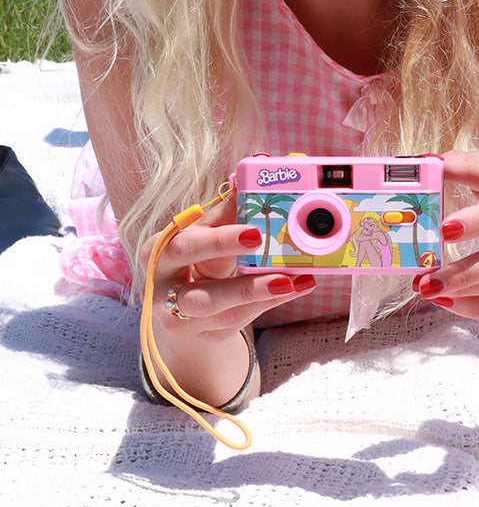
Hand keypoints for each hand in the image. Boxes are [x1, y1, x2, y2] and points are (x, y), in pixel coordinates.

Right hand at [138, 196, 315, 405]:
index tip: (256, 231)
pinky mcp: (202, 334)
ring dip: (258, 294)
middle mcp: (162, 289)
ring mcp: (179, 319)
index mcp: (158, 251)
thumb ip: (225, 210)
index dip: (220, 240)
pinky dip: (266, 303)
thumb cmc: (194, 257)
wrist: (178, 303)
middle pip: (198, 291)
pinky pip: (236, 320)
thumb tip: (248, 172)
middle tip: (279, 267)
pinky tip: (293, 287)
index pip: (186, 245)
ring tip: (292, 280)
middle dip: (241, 283)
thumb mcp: (204, 232)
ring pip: (220, 310)